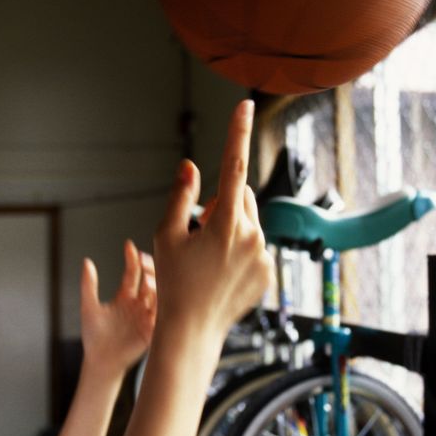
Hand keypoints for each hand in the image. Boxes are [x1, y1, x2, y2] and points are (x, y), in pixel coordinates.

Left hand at [80, 240, 156, 379]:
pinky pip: (162, 313)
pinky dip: (163, 303)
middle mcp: (138, 304)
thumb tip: (86, 261)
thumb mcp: (89, 306)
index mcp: (124, 297)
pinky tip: (159, 295)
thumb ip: (88, 285)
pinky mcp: (153, 329)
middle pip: (149, 279)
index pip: (132, 273)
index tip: (129, 245)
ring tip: (148, 279)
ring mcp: (147, 315)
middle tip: (143, 259)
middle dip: (148, 267)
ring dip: (155, 284)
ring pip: (157, 294)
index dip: (131, 258)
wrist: (101, 361)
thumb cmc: (93, 336)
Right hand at [153, 99, 273, 349]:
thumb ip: (181, 197)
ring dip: (233, 225)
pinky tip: (223, 272)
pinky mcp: (269, 271)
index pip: (232, 167)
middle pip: (242, 196)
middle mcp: (251, 236)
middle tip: (200, 231)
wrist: (193, 329)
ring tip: (211, 256)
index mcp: (224, 223)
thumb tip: (190, 166)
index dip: (237, 133)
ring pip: (250, 221)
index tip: (245, 106)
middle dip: (224, 202)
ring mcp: (263, 255)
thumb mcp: (166, 235)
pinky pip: (257, 245)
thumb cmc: (173, 282)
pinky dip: (243, 249)